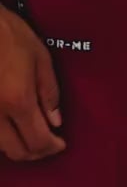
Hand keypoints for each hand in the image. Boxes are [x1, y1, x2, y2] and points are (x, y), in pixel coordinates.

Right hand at [0, 5, 65, 162]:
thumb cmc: (10, 34)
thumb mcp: (40, 58)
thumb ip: (49, 93)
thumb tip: (55, 121)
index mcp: (18, 100)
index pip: (38, 141)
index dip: (52, 147)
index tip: (60, 143)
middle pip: (16, 152)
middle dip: (36, 152)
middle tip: (48, 142)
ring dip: (17, 147)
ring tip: (30, 133)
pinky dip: (2, 138)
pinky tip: (10, 125)